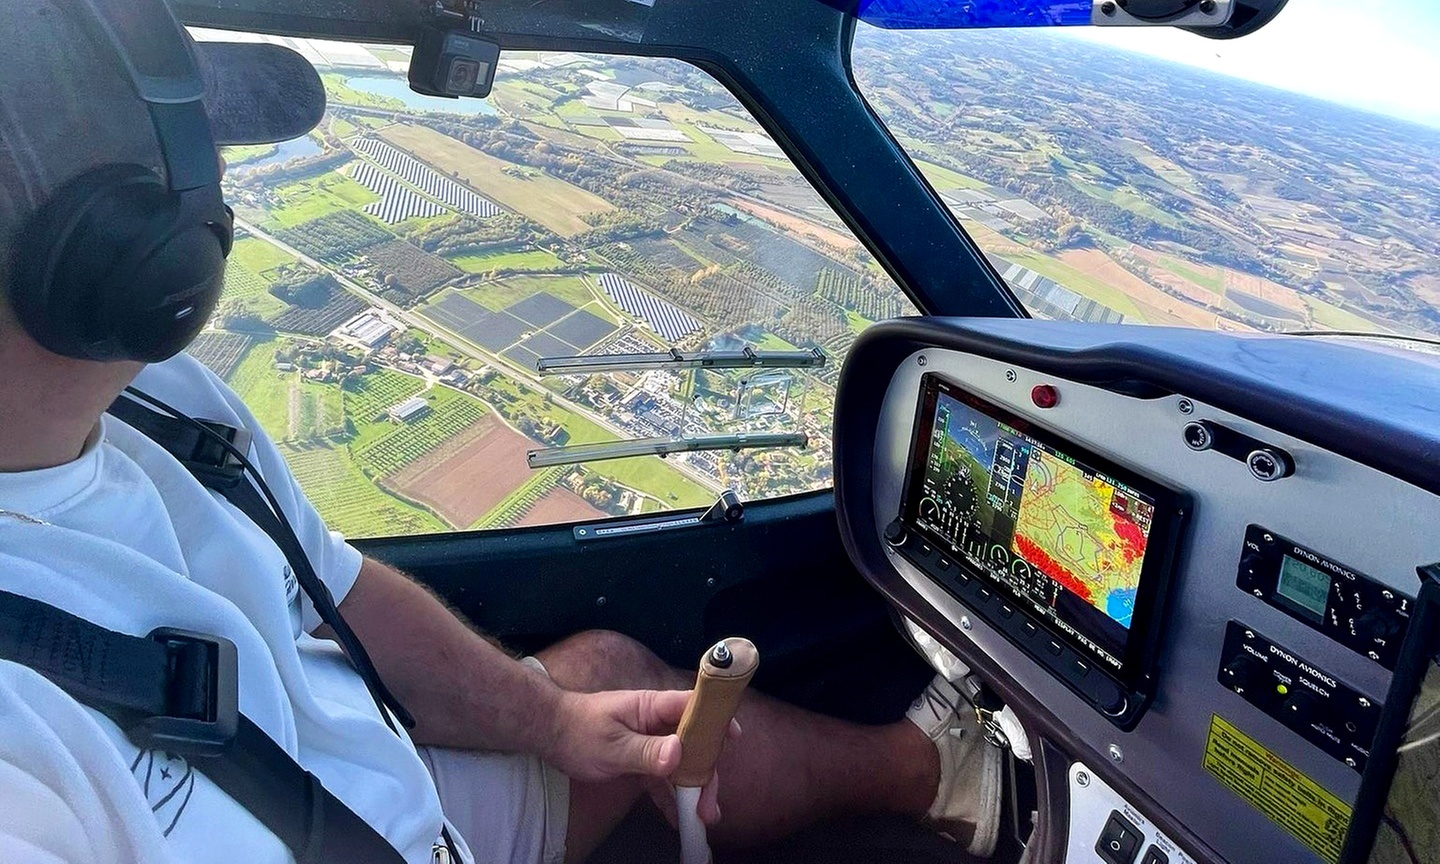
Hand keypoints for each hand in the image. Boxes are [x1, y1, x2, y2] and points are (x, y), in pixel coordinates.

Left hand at [543, 689, 739, 823]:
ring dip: (691, 791)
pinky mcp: (641, 759)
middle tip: (709, 806)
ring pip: (680, 765)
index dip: (715, 719)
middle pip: (693, 744)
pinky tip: (678, 819)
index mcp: (652, 707)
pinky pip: (662, 779)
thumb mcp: (611, 745)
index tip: (734, 737)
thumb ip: (645, 751)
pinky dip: (670, 797)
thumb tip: (678, 754)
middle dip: (705, 774)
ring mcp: (651, 742)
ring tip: (702, 818)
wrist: (550, 733)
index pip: (693, 707)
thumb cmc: (578, 731)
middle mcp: (657, 722)